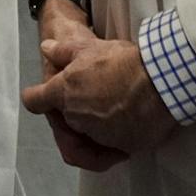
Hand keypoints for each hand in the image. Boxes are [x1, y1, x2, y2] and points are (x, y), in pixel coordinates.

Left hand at [22, 37, 176, 154]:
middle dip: (76, 109)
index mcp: (63, 94)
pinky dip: (118, 137)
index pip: (34, 101)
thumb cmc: (122, 61)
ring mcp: (99, 136)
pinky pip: (114, 148)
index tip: (45, 95)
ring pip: (89, 134)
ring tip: (118, 104)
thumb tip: (46, 48)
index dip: (38, 97)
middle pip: (65, 119)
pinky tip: (130, 120)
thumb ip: (63, 52)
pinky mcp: (123, 148)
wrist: (161, 81)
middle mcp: (76, 118)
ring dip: (97, 125)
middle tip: (96, 91)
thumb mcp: (89, 47)